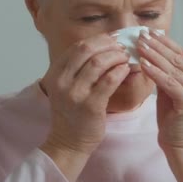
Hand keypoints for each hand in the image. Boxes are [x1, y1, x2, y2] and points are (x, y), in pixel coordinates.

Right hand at [39, 32, 129, 181]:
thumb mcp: (68, 86)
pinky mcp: (90, 105)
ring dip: (117, 56)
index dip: (99, 39)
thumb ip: (80, 67)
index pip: (78, 46)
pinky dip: (120, 71)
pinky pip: (109, 80)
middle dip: (109, 44)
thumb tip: (106, 45)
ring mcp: (75, 93)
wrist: (69, 142)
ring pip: (99, 62)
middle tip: (123, 47)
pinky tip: (126, 70)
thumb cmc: (73, 112)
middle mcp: (62, 81)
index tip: (114, 39)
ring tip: (126, 57)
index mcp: (56, 73)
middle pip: (87, 49)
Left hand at [137, 30, 182, 181]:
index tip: (151, 33)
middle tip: (142, 35)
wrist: (181, 145)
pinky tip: (143, 63)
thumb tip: (153, 47)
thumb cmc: (175, 117)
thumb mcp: (173, 90)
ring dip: (154, 56)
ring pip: (174, 70)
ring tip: (140, 45)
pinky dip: (155, 72)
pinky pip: (170, 83)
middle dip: (159, 46)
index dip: (167, 43)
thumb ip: (169, 71)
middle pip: (180, 60)